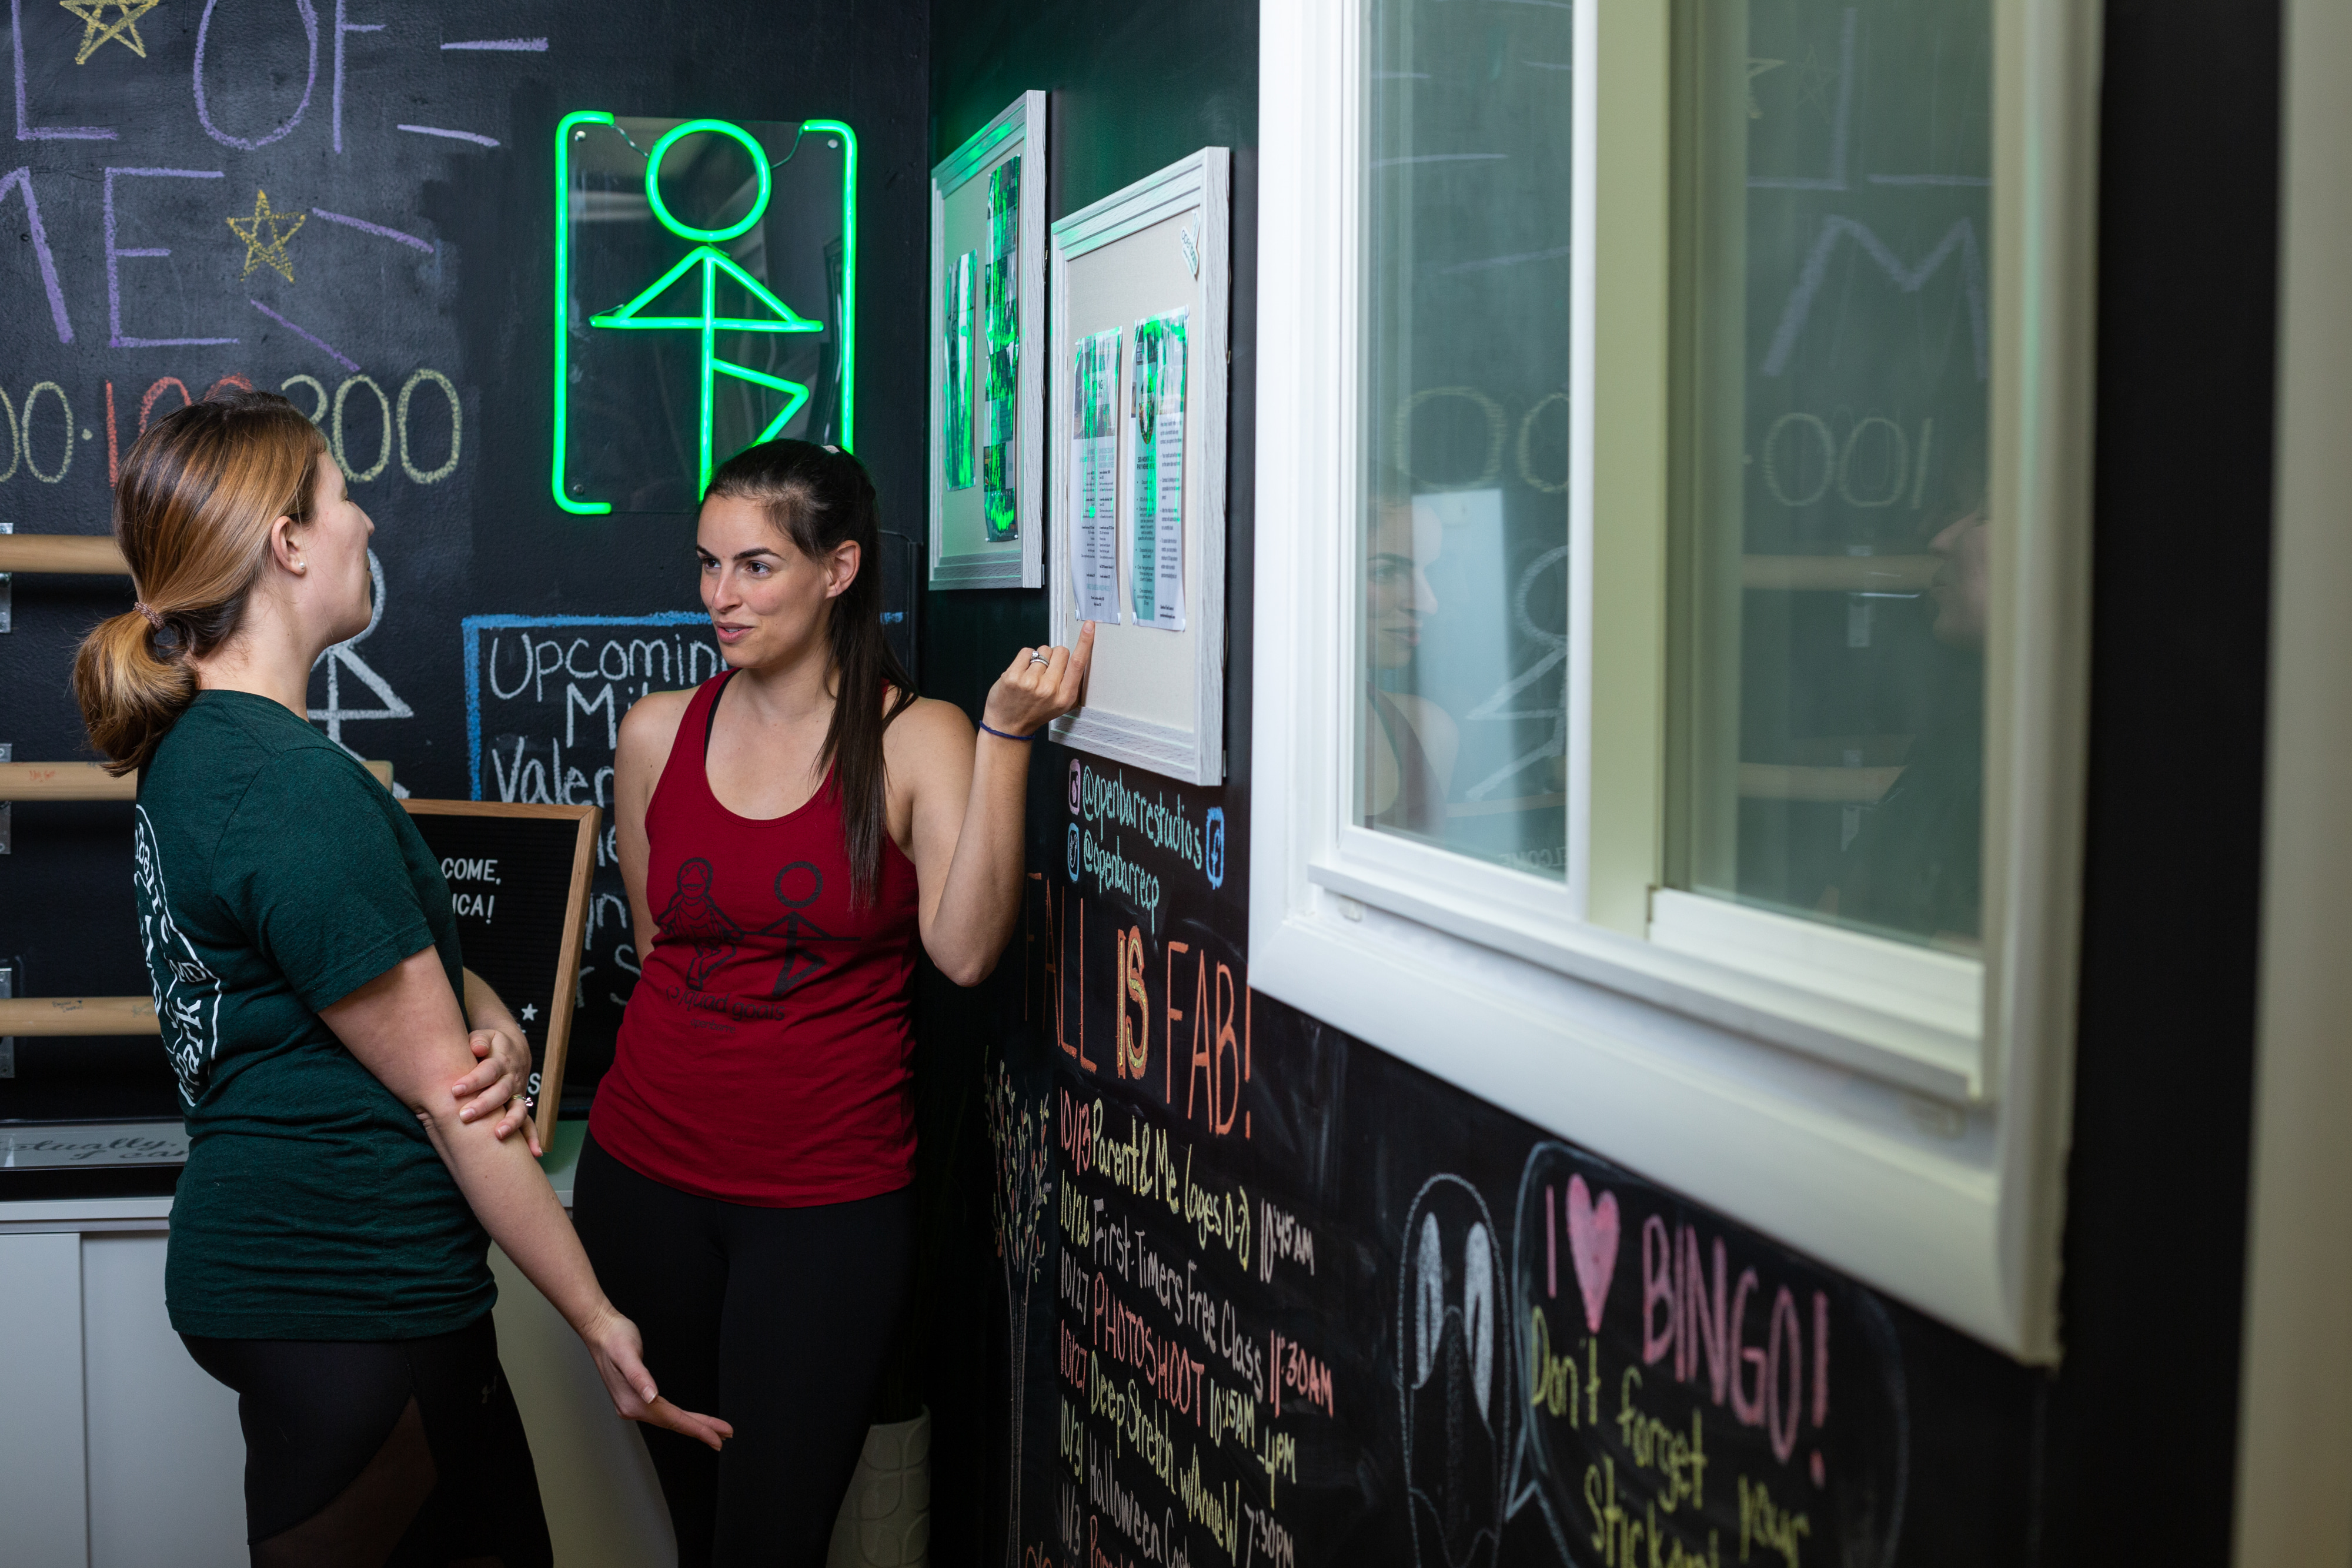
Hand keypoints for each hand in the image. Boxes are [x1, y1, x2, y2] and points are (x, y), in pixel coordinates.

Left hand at [454, 1025, 542, 1156]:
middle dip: (484, 1105)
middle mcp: (511, 1079)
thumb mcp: (485, 1036)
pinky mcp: (520, 1106)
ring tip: (498, 1135)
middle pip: (501, 1093)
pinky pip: (529, 1123)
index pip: (488, 1071)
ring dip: (510, 1123)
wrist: (514, 1051)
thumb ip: (479, 1041)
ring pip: (518, 1109)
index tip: (455, 1090)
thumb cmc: (490, 1045)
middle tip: (464, 1116)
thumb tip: (476, 1047)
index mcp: (501, 1061)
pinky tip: (535, 1153)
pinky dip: (533, 1138)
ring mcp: (518, 1094)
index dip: (473, 1081)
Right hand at [581, 1304, 732, 1451]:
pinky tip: (687, 1419)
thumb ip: (639, 1377)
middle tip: (724, 1436)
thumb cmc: (614, 1339)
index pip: (673, 1420)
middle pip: (673, 1423)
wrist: (601, 1330)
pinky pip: (662, 1413)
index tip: (717, 1436)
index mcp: (633, 1402)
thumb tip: (651, 1396)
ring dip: (691, 1425)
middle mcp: (633, 1407)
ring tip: (713, 1431)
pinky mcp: (636, 1397)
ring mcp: (633, 1404)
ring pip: (669, 1420)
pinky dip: (679, 1418)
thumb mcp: (628, 1354)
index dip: (697, 1428)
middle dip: (700, 1429)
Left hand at [983, 621, 1096, 737]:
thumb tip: (1075, 656)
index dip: (1085, 643)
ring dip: (1039, 658)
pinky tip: (1022, 672)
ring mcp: (1030, 683)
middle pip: (1061, 651)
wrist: (1008, 726)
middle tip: (1046, 672)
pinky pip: (1027, 651)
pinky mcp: (1013, 676)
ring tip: (1032, 675)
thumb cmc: (1034, 712)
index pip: (1078, 664)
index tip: (1089, 626)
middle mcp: (1049, 689)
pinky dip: (1025, 658)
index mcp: (1065, 697)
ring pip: (1043, 650)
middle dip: (1055, 656)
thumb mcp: (1060, 704)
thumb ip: (1069, 683)